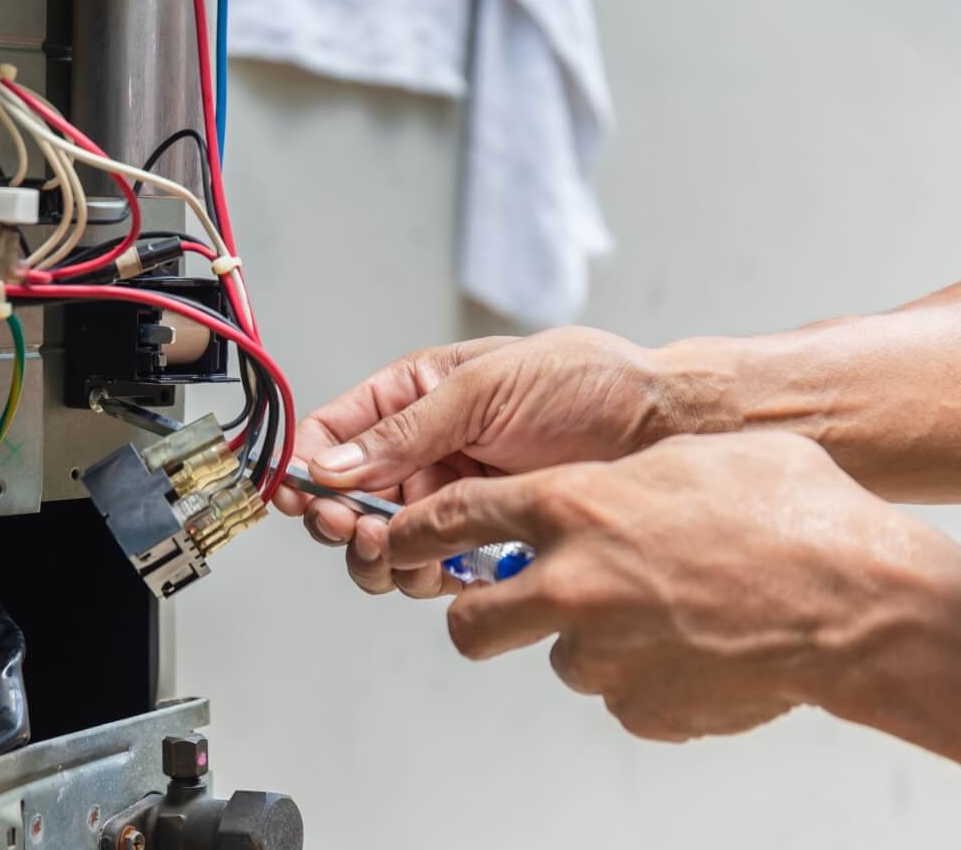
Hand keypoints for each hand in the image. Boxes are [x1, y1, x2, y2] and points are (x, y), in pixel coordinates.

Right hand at [283, 328, 673, 597]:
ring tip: (396, 551)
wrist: (665, 428)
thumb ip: (406, 432)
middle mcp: (427, 450)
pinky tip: (449, 569)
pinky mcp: (487, 541)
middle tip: (352, 529)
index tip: (294, 493)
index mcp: (417, 395)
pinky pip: (435, 571)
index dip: (306, 463)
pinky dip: (428, 577)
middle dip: (339, 519)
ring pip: (385, 542)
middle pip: (347, 497)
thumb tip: (330, 462)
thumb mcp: (484, 389)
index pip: (336, 430)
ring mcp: (456, 498)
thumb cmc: (587, 383)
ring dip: (379, 555)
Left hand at [388, 431, 960, 741]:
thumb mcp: (689, 458)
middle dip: (477, 613)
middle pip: (468, 618)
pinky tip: (691, 647)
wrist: (855, 599)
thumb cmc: (786, 513)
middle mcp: (569, 581)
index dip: (414, 530)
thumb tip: (602, 484)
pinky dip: (640, 675)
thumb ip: (622, 475)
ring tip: (651, 615)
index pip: (453, 518)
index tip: (394, 539)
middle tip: (508, 604)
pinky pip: (618, 693)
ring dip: (582, 640)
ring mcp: (600, 651)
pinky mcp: (638, 705)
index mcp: (572, 505)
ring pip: (554, 656)